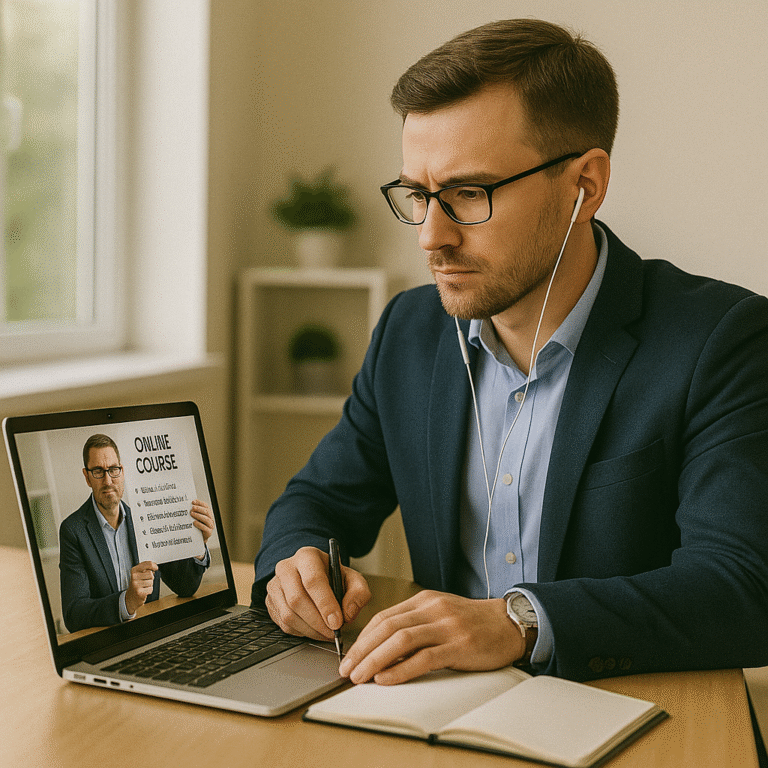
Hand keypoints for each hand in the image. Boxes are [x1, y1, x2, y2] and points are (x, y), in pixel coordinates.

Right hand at [125, 561, 157, 614]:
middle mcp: (134, 576)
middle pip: (151, 574)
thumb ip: (146, 568)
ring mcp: (136, 584)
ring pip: (151, 582)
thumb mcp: (139, 574)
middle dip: (150, 578)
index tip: (156, 568)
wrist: (131, 597)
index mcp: (134, 570)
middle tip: (145, 581)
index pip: (148, 564)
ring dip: (149, 585)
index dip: (154, 566)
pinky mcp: (139, 592)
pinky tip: (143, 590)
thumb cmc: (136, 584)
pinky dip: (149, 590)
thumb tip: (155, 566)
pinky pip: (150, 589)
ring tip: (143, 586)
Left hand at [190, 499, 214, 550]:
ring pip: (207, 519)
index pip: (206, 506)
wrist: (198, 539)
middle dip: (199, 509)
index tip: (193, 501)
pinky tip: (194, 523)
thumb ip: (193, 512)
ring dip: (199, 516)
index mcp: (208, 514)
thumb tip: (186, 505)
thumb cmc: (196, 527)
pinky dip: (200, 525)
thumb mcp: (195, 518)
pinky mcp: (209, 532)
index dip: (200, 503)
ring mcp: (210, 526)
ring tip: (192, 514)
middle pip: (207, 511)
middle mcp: (210, 518)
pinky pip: (205, 528)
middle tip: (192, 508)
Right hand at [265, 546, 370, 640]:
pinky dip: (301, 632)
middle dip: (318, 622)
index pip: (313, 580)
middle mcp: (286, 568)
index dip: (325, 604)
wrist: (315, 576)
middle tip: (333, 633)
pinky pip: (283, 624)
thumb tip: (348, 613)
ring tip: (326, 633)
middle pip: (297, 599)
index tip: (337, 622)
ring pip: (288, 614)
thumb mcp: (352, 579)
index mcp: (307, 556)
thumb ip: (358, 593)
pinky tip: (314, 630)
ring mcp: (275, 585)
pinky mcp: (270, 602)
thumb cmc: (333, 578)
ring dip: (310, 630)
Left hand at [338, 590, 523, 684]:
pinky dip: (401, 670)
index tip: (349, 656)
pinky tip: (386, 679)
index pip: (383, 617)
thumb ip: (414, 623)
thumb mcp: (440, 613)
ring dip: (375, 660)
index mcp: (424, 601)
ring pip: (400, 640)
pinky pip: (424, 658)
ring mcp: (446, 626)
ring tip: (360, 676)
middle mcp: (432, 609)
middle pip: (387, 627)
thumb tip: (382, 648)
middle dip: (362, 650)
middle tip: (347, 669)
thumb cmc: (472, 622)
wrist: (509, 623)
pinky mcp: (459, 646)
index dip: (362, 637)